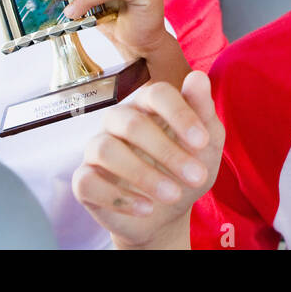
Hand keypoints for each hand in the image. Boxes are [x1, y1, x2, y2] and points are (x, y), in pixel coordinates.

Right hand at [72, 73, 223, 248]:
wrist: (168, 213)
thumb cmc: (187, 168)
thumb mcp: (206, 144)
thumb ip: (203, 111)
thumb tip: (197, 78)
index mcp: (148, 104)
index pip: (157, 93)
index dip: (180, 115)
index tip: (202, 141)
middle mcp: (118, 120)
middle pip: (133, 124)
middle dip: (168, 152)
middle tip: (197, 176)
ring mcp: (97, 148)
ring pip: (107, 151)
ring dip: (144, 175)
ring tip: (173, 195)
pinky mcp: (84, 180)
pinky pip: (88, 182)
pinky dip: (119, 198)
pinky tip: (146, 208)